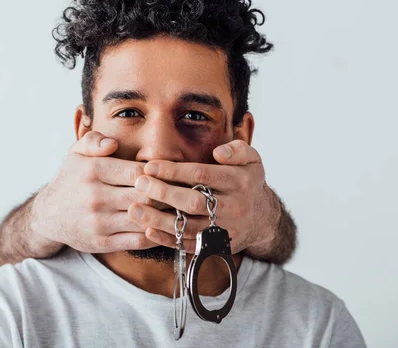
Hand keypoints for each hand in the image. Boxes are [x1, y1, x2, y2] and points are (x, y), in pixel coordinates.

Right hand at [30, 131, 168, 252]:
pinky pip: (137, 240)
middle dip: (167, 194)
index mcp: (93, 171)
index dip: (159, 173)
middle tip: (185, 192)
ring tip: (181, 210)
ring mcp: (99, 222)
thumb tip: (112, 144)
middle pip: (145, 196)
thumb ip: (93, 140)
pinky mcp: (102, 242)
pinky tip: (164, 227)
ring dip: (166, 215)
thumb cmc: (71, 179)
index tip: (171, 174)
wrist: (49, 215)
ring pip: (144, 219)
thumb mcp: (75, 153)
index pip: (138, 172)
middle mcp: (95, 197)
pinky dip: (155, 234)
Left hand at [131, 140, 278, 253]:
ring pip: (189, 227)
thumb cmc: (247, 182)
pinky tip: (148, 230)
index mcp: (240, 181)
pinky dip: (168, 240)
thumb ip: (237, 150)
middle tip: (139, 184)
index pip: (202, 175)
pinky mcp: (218, 247)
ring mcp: (226, 230)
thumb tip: (219, 152)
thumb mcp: (252, 159)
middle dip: (164, 193)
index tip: (150, 166)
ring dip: (159, 219)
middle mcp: (234, 207)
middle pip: (194, 202)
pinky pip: (190, 245)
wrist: (263, 218)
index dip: (174, 171)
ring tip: (135, 209)